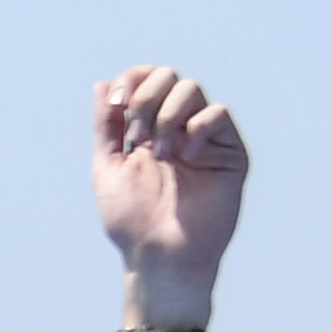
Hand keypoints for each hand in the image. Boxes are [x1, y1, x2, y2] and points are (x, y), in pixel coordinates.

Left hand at [91, 66, 247, 318]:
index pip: (146, 79)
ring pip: (192, 88)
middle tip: (136, 140)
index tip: (118, 104)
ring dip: (166, 116)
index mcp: (147, 128)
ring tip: (160, 155)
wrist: (159, 255)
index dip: (132, 79)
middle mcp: (176, 127)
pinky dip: (196, 128)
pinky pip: (218, 113)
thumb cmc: (132, 220)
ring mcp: (203, 136)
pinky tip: (187, 158)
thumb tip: (103, 85)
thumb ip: (106, 126)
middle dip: (145, 100)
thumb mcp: (107, 168)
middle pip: (168, 75)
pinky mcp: (229, 150)